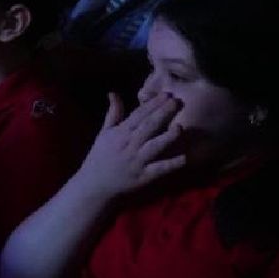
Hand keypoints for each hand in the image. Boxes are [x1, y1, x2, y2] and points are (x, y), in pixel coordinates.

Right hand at [72, 92, 186, 200]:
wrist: (94, 184)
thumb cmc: (100, 156)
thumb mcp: (104, 133)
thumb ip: (113, 113)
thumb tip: (113, 93)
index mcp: (120, 133)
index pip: (138, 115)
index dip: (152, 104)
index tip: (166, 94)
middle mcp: (129, 145)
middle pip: (148, 127)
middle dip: (162, 114)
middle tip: (177, 102)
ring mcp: (137, 161)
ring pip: (154, 146)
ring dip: (167, 137)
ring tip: (180, 127)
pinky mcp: (143, 176)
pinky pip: (159, 169)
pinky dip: (171, 164)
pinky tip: (184, 158)